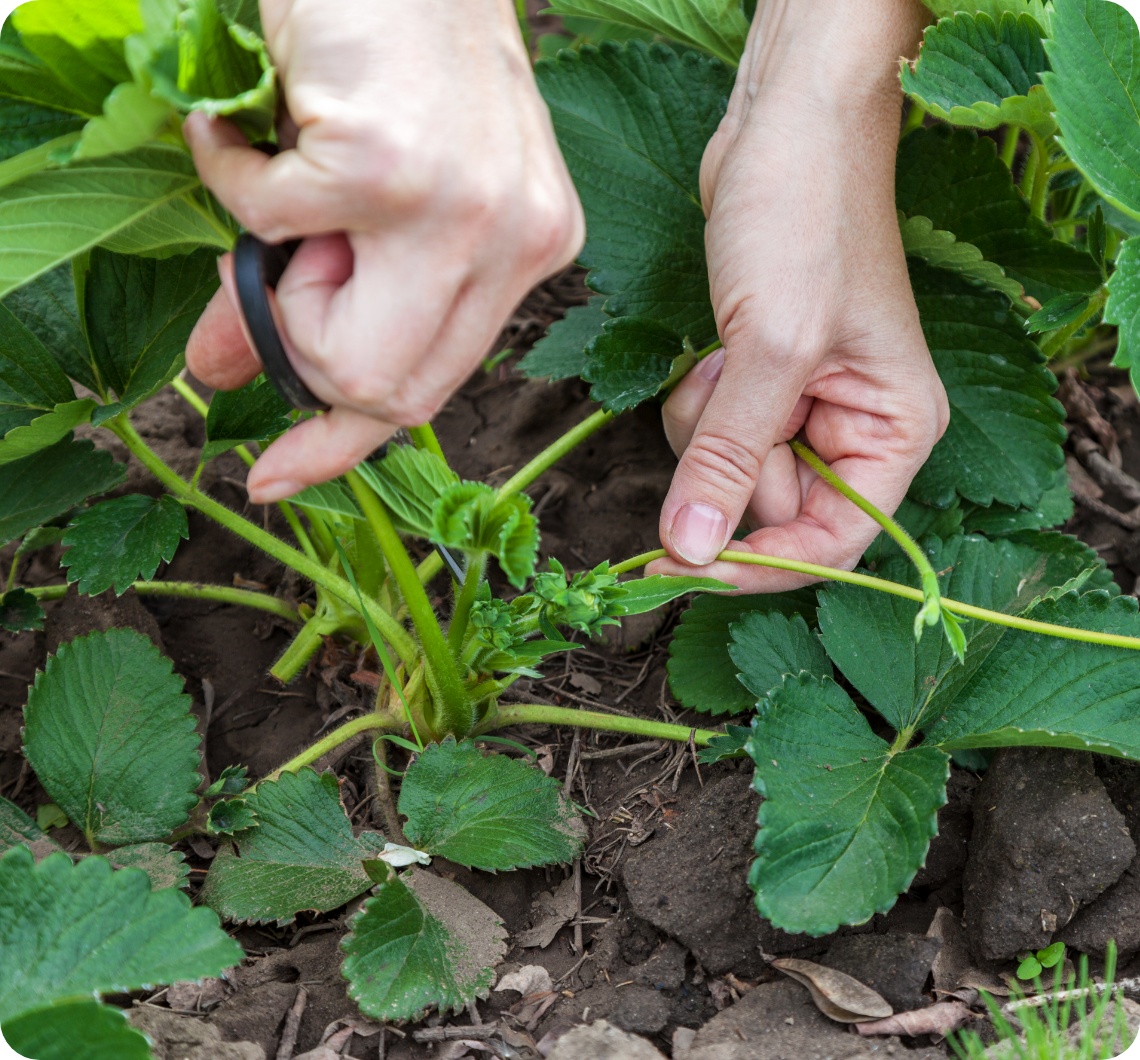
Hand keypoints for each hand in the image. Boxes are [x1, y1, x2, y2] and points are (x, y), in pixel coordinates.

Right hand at [184, 0, 582, 502]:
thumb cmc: (388, 49)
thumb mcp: (374, 193)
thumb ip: (317, 293)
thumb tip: (223, 373)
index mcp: (528, 250)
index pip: (438, 387)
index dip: (349, 444)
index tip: (278, 477)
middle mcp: (515, 242)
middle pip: (391, 391)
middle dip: (308, 353)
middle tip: (284, 266)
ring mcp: (463, 210)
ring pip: (339, 347)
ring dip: (278, 278)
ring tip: (293, 185)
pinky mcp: (392, 171)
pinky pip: (271, 229)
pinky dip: (234, 176)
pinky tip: (254, 122)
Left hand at [649, 0, 946, 591]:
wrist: (784, 129)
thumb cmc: (805, 223)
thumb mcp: (770, 352)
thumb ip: (729, 460)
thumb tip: (689, 554)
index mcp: (893, 434)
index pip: (832, 544)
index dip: (758, 566)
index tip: (684, 570)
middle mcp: (854, 431)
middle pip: (771, 510)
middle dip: (726, 465)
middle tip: (719, 396)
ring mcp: (804, 407)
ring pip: (730, 472)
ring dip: (704, 430)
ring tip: (717, 361)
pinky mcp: (760, 382)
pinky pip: (713, 432)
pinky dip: (697, 403)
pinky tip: (708, 351)